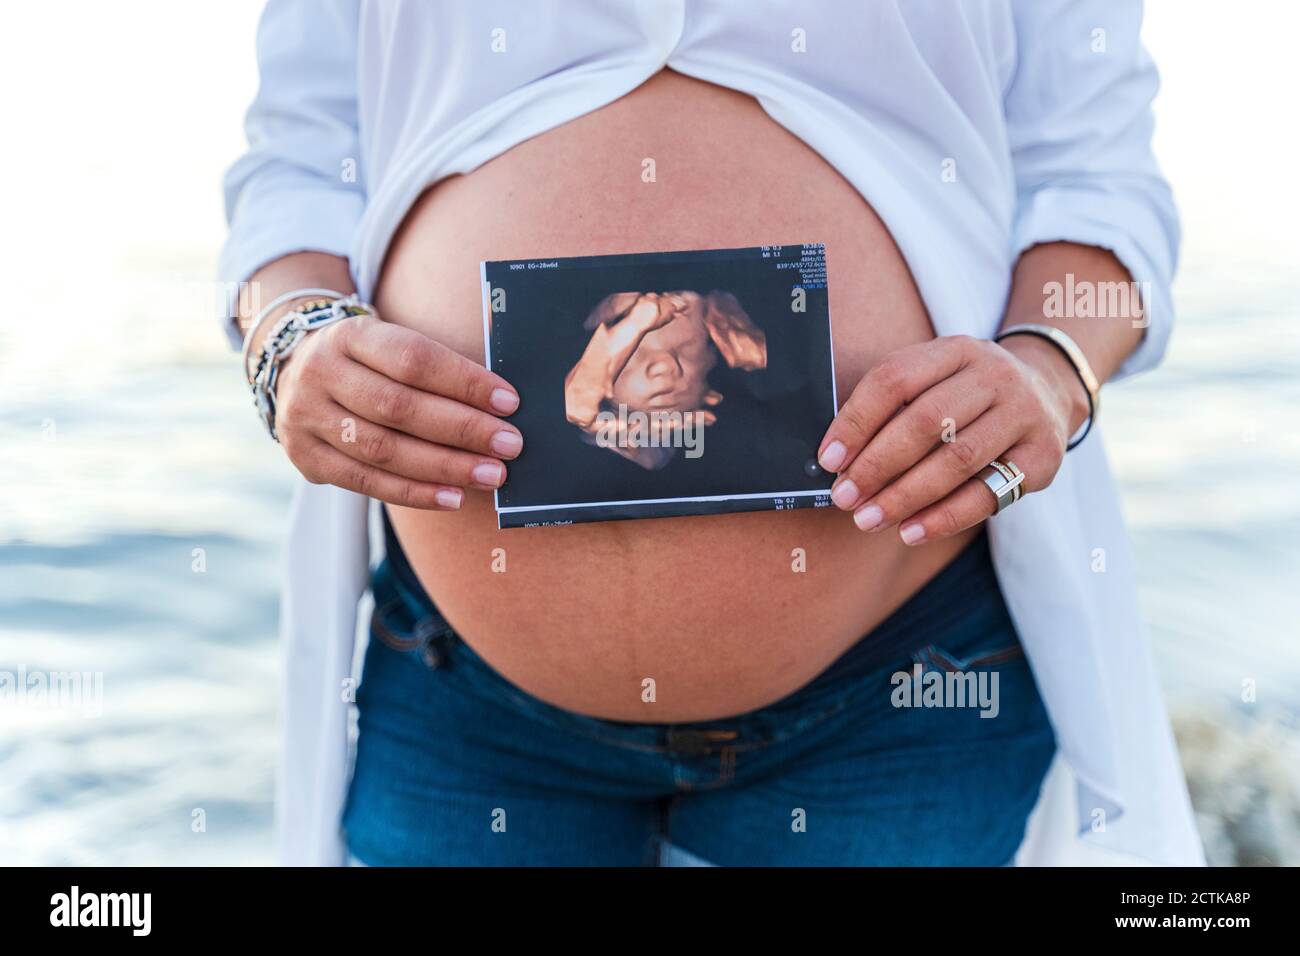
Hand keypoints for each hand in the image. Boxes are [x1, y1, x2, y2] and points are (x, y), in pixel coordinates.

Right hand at [274, 312, 522, 509]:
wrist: (297, 370)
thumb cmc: (370, 361)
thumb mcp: (390, 342)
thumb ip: (438, 365)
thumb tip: (502, 399)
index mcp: (349, 335)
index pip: (412, 358)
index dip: (464, 382)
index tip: (509, 402)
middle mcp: (320, 373)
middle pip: (399, 407)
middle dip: (462, 429)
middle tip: (509, 445)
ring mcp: (306, 418)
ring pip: (383, 449)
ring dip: (445, 466)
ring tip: (491, 475)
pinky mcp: (306, 458)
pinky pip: (366, 482)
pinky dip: (415, 493)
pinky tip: (454, 497)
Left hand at [816, 334, 1085, 543]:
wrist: (1048, 391)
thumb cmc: (968, 394)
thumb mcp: (935, 379)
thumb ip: (893, 409)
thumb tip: (840, 461)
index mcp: (955, 349)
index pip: (895, 379)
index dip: (856, 421)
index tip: (828, 459)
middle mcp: (993, 375)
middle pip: (925, 421)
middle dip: (877, 465)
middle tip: (845, 497)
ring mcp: (1023, 414)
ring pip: (956, 459)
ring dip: (905, 495)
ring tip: (869, 518)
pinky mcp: (1042, 457)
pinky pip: (987, 493)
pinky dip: (944, 517)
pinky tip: (910, 531)